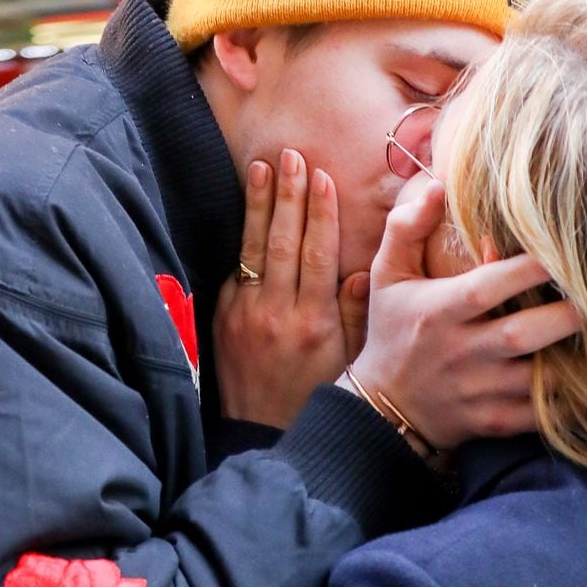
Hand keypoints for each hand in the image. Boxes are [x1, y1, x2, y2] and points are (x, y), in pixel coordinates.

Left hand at [214, 149, 361, 427]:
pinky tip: (250, 208)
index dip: (319, 213)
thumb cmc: (315, 392)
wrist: (261, 429)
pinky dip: (244, 237)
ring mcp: (246, 313)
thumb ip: (357, 314)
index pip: (316, 254)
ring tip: (263, 168)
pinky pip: (236, 270)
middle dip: (288, 196)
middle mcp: (278, 313)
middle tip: (291, 157)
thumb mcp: (349, 360)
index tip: (321, 178)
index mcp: (314, 321)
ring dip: (260, 205)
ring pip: (254, 248)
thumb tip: (362, 269)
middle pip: (283, 242)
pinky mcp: (224, 316)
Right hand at [346, 181, 580, 449]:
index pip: (487, 287)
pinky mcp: (492, 422)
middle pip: (521, 334)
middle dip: (566, 316)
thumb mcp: (386, 276)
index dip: (528, 269)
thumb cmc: (392, 331)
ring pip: (538, 380)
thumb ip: (405, 229)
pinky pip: (542, 416)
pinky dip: (573, 403)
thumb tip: (439, 187)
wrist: (381, 409)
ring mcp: (478, 391)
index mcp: (438, 311)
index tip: (563, 251)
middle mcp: (460, 352)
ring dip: (577, 360)